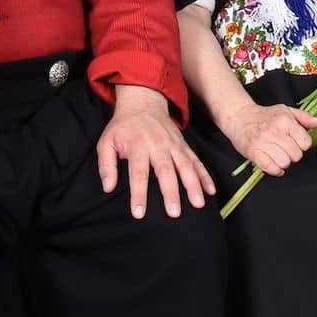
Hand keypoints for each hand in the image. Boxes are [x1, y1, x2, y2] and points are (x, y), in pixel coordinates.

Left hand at [98, 84, 213, 217]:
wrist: (143, 103)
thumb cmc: (123, 127)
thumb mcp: (106, 142)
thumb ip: (106, 165)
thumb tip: (108, 188)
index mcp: (137, 146)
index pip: (138, 173)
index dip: (139, 193)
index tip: (139, 212)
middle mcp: (158, 145)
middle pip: (166, 171)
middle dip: (171, 192)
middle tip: (174, 213)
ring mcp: (174, 145)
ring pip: (186, 166)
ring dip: (193, 185)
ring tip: (198, 204)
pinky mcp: (184, 145)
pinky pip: (196, 161)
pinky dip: (205, 176)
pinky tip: (210, 190)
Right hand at [221, 101, 316, 176]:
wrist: (239, 117)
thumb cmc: (265, 115)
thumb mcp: (286, 110)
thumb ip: (304, 117)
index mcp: (285, 121)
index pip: (306, 143)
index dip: (302, 145)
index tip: (296, 142)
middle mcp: (274, 131)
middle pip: (296, 155)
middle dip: (293, 155)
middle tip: (285, 149)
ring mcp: (263, 142)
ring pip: (285, 163)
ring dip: (283, 162)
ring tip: (278, 155)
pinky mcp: (253, 152)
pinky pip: (271, 168)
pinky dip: (275, 170)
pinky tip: (274, 165)